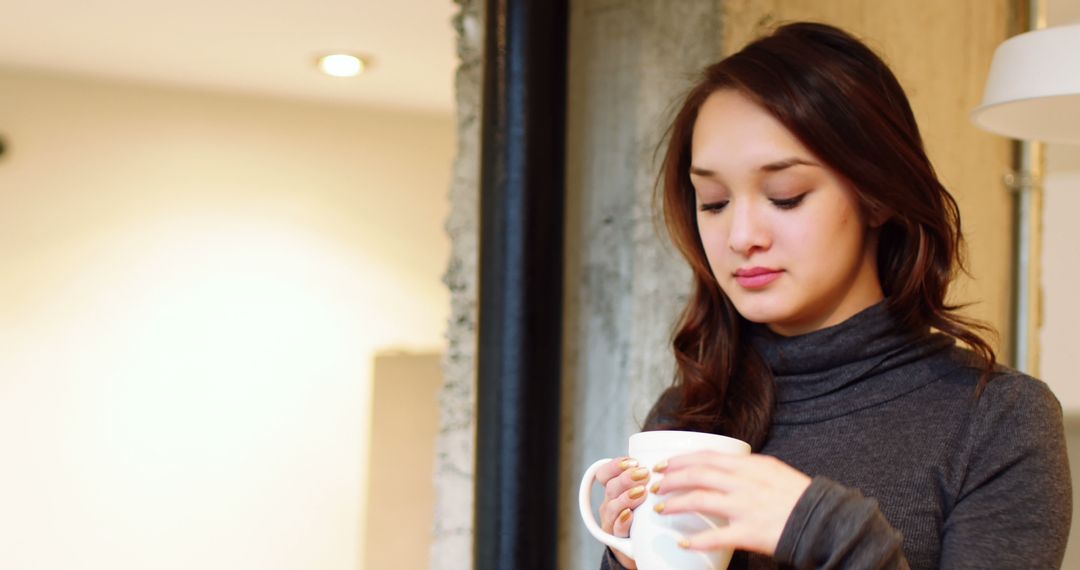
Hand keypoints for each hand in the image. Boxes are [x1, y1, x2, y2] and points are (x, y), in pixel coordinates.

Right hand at [596, 456, 650, 568]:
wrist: (642, 547)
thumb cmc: (647, 515)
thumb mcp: (645, 493)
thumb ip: (651, 479)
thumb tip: (673, 462)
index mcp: (614, 489)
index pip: (605, 473)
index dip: (615, 465)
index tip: (633, 461)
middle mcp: (610, 503)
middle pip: (610, 487)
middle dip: (626, 478)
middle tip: (644, 474)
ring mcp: (612, 521)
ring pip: (612, 506)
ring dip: (626, 497)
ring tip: (642, 492)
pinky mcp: (617, 539)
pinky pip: (616, 529)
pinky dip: (622, 521)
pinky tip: (631, 515)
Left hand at [652, 452, 810, 555]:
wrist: (822, 520)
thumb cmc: (798, 497)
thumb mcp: (773, 471)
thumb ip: (747, 469)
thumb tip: (722, 467)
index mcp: (750, 466)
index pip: (707, 457)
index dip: (680, 460)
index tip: (664, 464)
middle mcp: (744, 483)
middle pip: (698, 475)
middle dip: (671, 478)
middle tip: (655, 485)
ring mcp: (745, 507)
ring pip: (700, 500)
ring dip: (676, 503)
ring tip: (661, 507)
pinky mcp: (749, 532)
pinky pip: (716, 536)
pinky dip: (696, 539)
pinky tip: (683, 541)